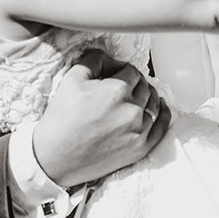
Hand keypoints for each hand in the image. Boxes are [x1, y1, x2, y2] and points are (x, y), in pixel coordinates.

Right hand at [30, 49, 170, 188]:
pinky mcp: (141, 148)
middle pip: (144, 86)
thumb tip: (111, 59)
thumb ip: (95, 59)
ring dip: (149, 96)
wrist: (54, 158)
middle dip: (134, 83)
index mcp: (117, 90)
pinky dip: (164, 114)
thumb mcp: (72, 79)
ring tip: (140, 95)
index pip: (131, 70)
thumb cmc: (61, 120)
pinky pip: (162, 127)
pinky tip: (162, 107)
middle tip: (122, 87)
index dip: (121, 70)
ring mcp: (139, 130)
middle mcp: (132, 109)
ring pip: (154, 104)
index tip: (113, 76)